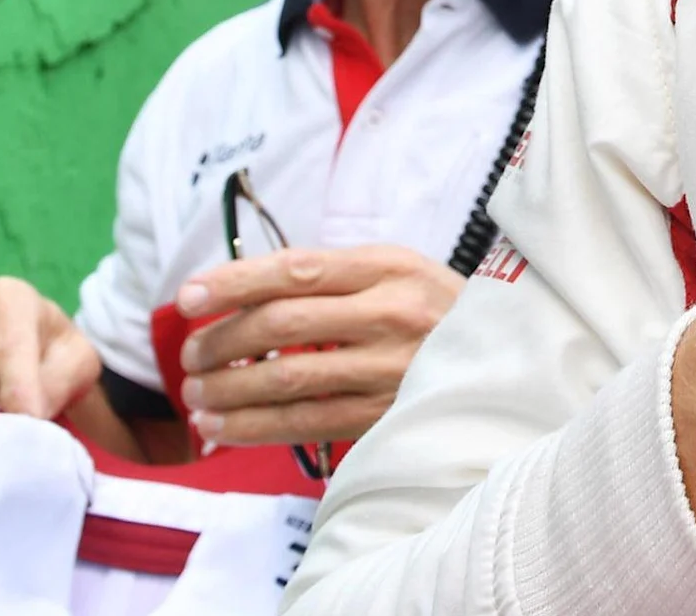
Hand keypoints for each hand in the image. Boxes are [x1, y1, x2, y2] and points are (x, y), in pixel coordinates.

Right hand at [0, 277, 101, 473]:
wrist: (38, 373)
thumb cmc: (58, 359)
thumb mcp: (77, 361)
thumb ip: (59, 380)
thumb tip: (23, 413)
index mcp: (6, 299)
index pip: (5, 345)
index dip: (18, 389)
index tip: (32, 419)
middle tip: (14, 443)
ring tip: (5, 445)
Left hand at [173, 245, 463, 449]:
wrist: (509, 354)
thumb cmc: (432, 310)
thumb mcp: (395, 272)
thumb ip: (331, 278)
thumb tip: (240, 296)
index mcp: (387, 266)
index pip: (295, 269)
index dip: (234, 282)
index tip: (187, 297)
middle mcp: (391, 312)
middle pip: (284, 323)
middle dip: (223, 342)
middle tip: (190, 357)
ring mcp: (391, 366)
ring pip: (290, 380)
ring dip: (229, 391)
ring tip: (196, 397)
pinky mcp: (388, 412)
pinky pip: (308, 423)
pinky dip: (255, 427)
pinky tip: (222, 429)